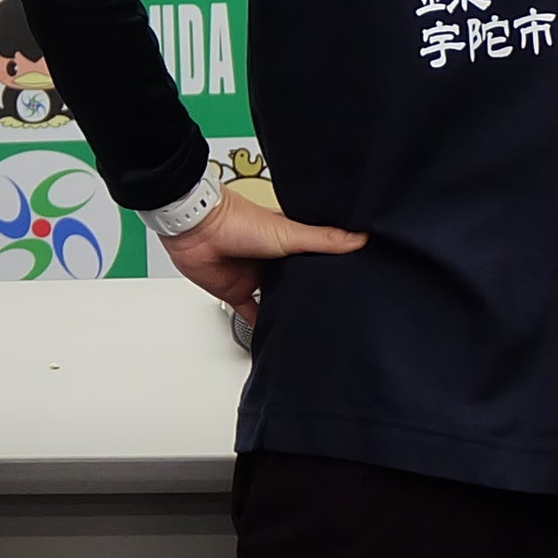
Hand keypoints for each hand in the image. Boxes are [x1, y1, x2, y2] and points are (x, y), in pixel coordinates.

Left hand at [155, 194, 366, 324]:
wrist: (196, 230)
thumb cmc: (237, 222)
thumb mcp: (289, 232)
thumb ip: (323, 239)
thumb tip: (361, 238)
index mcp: (287, 240)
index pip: (314, 255)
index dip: (330, 266)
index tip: (352, 279)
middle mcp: (272, 259)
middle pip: (295, 279)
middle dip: (308, 292)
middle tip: (334, 309)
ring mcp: (254, 276)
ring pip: (275, 297)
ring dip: (286, 308)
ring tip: (310, 324)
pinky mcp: (236, 291)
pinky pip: (250, 312)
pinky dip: (260, 324)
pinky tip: (274, 335)